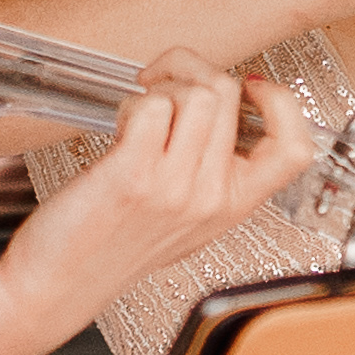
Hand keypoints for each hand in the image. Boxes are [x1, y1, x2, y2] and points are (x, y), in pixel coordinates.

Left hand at [0, 58, 315, 326]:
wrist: (60, 285)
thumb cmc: (110, 250)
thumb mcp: (183, 220)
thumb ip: (208, 173)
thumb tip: (211, 106)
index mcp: (231, 207)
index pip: (294, 149)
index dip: (280, 103)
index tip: (250, 88)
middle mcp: (209, 197)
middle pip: (228, 95)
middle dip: (189, 69)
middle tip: (163, 80)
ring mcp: (174, 187)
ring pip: (195, 93)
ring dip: (161, 85)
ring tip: (139, 109)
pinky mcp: (133, 175)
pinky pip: (150, 106)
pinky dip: (131, 103)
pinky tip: (119, 127)